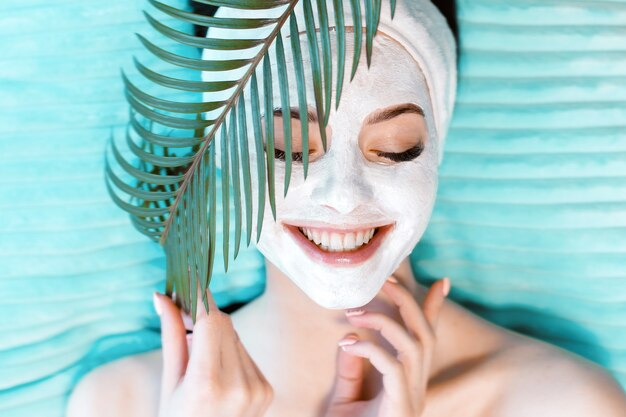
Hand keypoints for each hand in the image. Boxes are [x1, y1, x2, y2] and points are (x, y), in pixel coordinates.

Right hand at [153, 287, 272, 416]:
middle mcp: (239, 385)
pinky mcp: (267, 390)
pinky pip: (245, 354)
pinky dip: (229, 351)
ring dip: (216, 333)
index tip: (191, 277)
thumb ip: (171, 336)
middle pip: (224, 324)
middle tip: (183, 309)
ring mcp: (257, 389)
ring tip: (196, 350)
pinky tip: (215, 368)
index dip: (200, 296)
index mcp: (208, 384)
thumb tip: (161, 296)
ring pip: (234, 337)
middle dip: (204, 314)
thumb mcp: (169, 383)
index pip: (210, 321)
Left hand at [324, 277, 449, 416]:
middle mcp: (416, 388)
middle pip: (425, 334)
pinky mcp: (402, 407)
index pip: (426, 340)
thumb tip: (349, 338)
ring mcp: (412, 397)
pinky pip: (393, 367)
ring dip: (384, 321)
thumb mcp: (346, 398)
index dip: (433, 310)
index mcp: (408, 384)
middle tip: (383, 280)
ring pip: (414, 345)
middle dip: (406, 301)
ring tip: (353, 314)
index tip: (441, 282)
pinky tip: (348, 345)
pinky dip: (371, 350)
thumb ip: (349, 372)